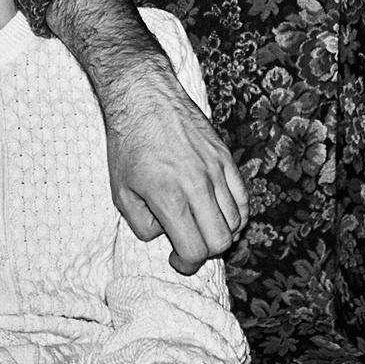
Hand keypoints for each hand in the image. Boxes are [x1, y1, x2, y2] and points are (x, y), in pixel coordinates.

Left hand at [105, 66, 246, 274]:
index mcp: (169, 197)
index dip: (187, 264)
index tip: (177, 261)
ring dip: (221, 233)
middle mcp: (198, 186)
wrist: (144, 99)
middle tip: (189, 247)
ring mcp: (216, 171)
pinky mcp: (226, 158)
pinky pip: (243, 197)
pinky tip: (218, 212)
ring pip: (237, 220)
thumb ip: (141, 223)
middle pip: (222, 240)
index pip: (194, 249)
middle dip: (206, 252)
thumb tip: (164, 234)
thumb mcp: (120, 191)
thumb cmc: (128, 145)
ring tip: (201, 228)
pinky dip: (236, 213)